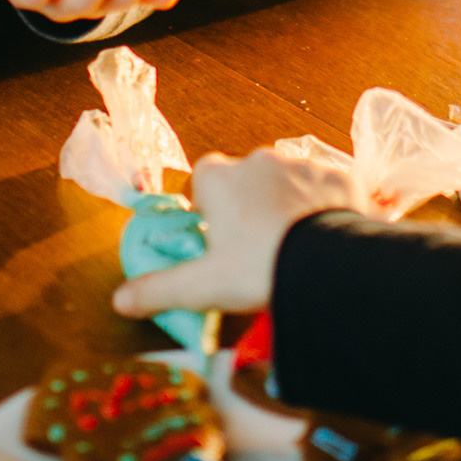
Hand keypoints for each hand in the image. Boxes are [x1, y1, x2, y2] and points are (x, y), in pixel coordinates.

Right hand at [110, 148, 367, 317]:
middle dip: (249, 207)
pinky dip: (323, 210)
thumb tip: (120, 301)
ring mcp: (303, 164)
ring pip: (287, 183)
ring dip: (287, 207)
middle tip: (257, 251)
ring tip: (294, 250)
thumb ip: (158, 289)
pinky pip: (325, 190)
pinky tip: (326, 243)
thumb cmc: (259, 269)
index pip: (204, 182)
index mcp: (220, 178)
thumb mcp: (202, 286)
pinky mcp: (340, 176)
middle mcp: (260, 160)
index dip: (208, 210)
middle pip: (246, 181)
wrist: (332, 267)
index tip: (217, 241)